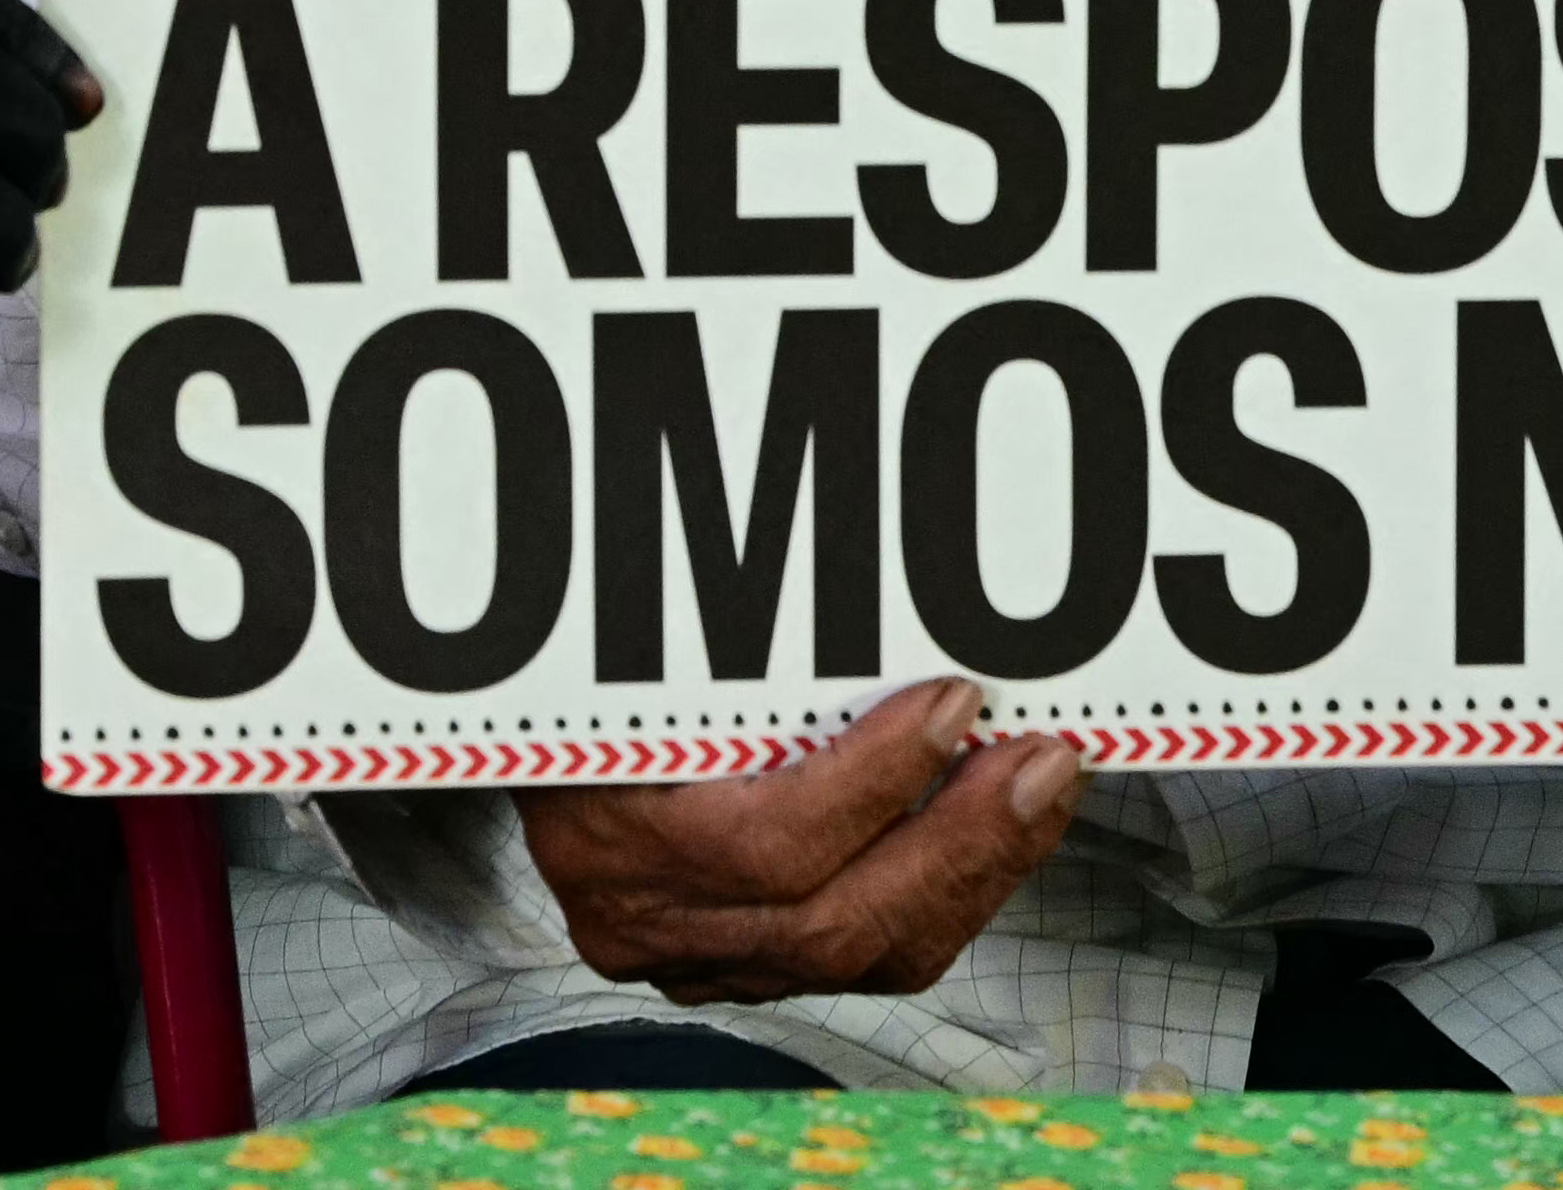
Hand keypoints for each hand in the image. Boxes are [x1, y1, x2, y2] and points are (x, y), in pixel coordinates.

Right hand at [517, 682, 1081, 999]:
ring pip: (863, 959)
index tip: (956, 703)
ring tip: (1041, 792)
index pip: (769, 847)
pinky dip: (939, 898)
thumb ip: (755, 646)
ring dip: (971, 874)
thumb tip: (890, 590)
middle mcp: (646, 922)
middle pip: (832, 925)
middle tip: (1043, 762)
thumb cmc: (592, 668)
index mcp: (609, 836)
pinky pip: (862, 961)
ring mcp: (691, 961)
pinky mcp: (733, 972)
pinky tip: (993, 837)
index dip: (877, 783)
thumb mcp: (645, 640)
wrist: (518, 729)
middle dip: (961, 845)